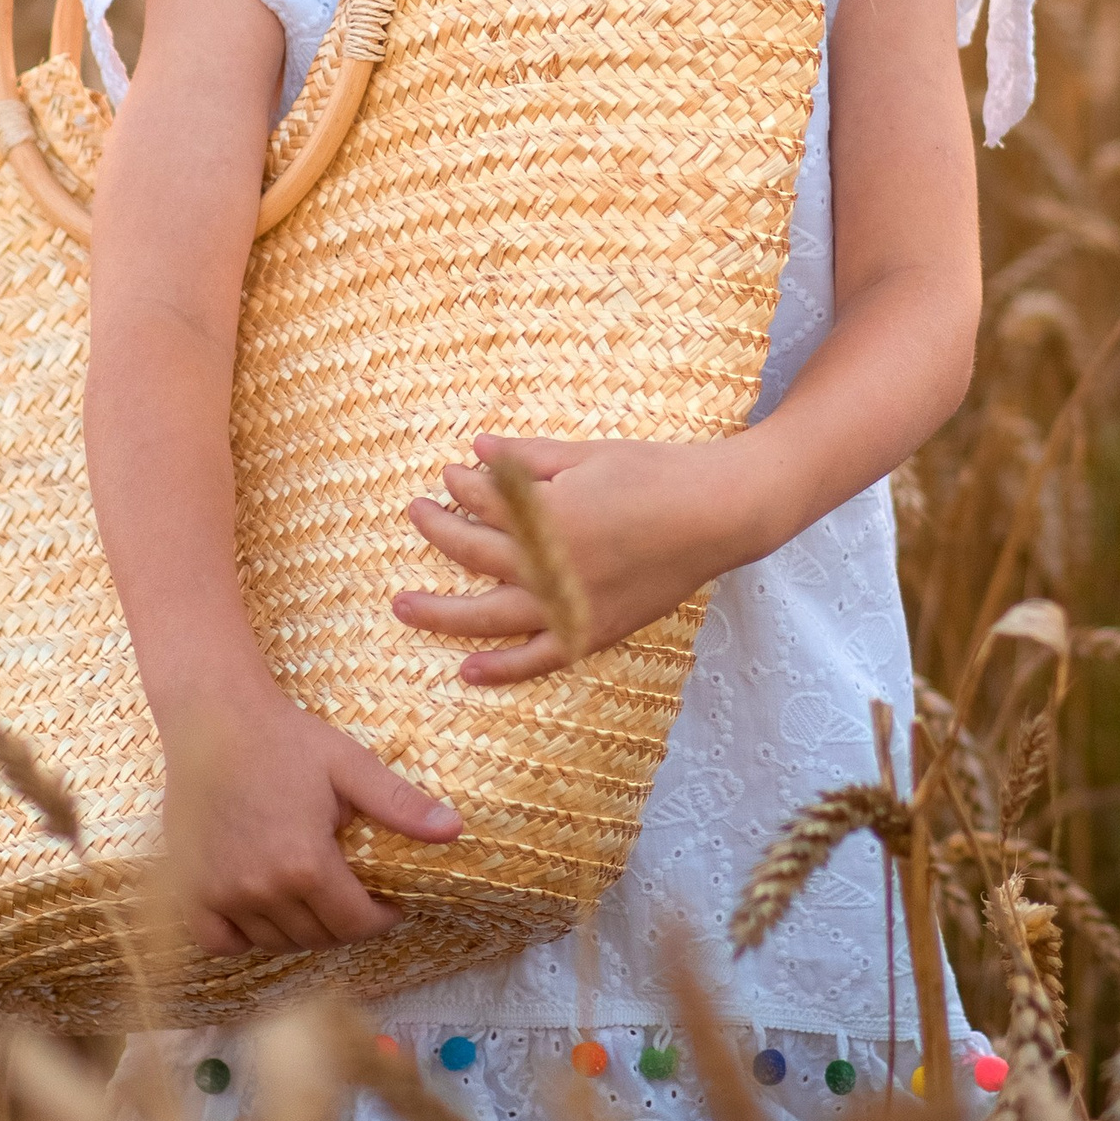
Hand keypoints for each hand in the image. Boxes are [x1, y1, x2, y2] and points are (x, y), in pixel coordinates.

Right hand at [162, 692, 459, 958]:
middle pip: (317, 938)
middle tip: (354, 898)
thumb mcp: (350, 766)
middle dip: (345, 925)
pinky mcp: (191, 890)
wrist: (213, 719)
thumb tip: (455, 829)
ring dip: (300, 930)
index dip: (382, 919)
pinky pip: (221, 942)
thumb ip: (399, 804)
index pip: (355, 924)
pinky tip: (262, 910)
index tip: (390, 905)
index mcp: (306, 865)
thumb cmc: (286, 739)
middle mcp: (261, 889)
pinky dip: (243, 938)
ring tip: (314, 899)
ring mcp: (221, 893)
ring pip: (274, 942)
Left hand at [394, 433, 752, 685]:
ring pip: (489, 614)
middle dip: (437, 530)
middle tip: (414, 514)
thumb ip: (528, 458)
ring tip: (402, 606)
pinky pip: (540, 658)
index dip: (459, 485)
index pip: (483, 501)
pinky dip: (502, 668)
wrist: (717, 515)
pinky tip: (467, 670)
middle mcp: (549, 564)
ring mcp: (570, 604)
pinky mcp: (595, 630)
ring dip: (440, 611)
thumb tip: (476, 450)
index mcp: (546, 514)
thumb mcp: (588, 454)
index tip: (449, 475)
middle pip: (473, 552)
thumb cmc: (657, 474)